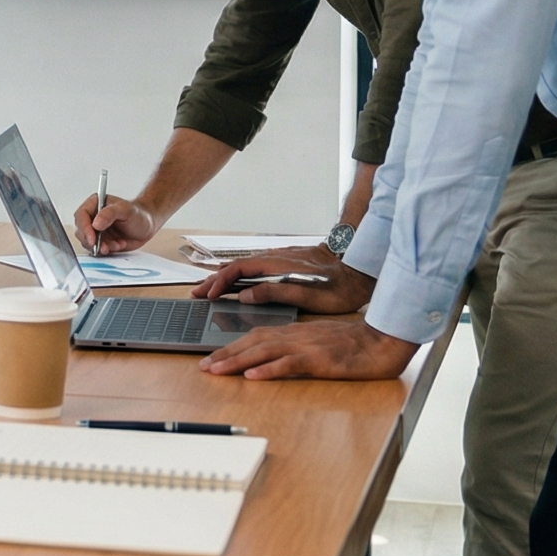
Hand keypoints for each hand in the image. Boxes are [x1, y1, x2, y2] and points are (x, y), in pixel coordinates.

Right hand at [74, 195, 160, 254]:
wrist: (147, 226)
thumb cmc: (138, 214)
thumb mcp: (126, 210)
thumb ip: (110, 213)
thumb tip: (95, 224)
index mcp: (95, 204)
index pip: (81, 216)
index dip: (84, 228)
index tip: (92, 239)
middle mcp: (93, 217)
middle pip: (81, 231)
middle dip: (92, 241)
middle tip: (105, 247)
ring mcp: (96, 230)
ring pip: (87, 242)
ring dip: (101, 247)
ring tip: (117, 244)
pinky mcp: (100, 241)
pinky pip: (96, 249)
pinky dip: (106, 251)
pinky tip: (118, 245)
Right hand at [189, 249, 370, 311]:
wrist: (360, 267)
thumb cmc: (340, 286)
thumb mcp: (310, 296)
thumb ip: (275, 293)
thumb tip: (244, 296)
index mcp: (277, 265)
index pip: (238, 270)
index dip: (219, 283)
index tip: (207, 297)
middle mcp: (275, 258)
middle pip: (236, 267)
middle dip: (213, 280)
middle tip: (196, 294)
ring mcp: (280, 259)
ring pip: (244, 267)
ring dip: (224, 278)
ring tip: (209, 290)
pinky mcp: (286, 263)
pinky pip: (254, 268)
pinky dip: (239, 276)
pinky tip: (236, 284)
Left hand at [200, 318, 416, 379]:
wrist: (380, 341)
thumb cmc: (352, 344)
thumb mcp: (317, 342)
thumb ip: (295, 348)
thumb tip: (272, 360)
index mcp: (293, 332)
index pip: (254, 337)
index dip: (230, 347)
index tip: (211, 359)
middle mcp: (294, 336)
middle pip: (252, 342)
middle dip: (224, 355)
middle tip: (202, 367)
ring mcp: (306, 346)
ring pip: (263, 351)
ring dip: (237, 361)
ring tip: (216, 371)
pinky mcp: (319, 359)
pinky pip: (289, 363)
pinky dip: (269, 369)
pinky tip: (253, 375)